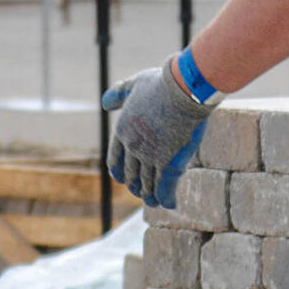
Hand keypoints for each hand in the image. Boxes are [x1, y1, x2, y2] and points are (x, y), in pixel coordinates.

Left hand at [102, 63, 211, 208]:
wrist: (183, 90)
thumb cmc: (161, 83)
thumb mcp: (134, 84)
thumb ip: (118, 94)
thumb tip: (105, 103)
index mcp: (122, 130)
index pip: (115, 158)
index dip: (118, 170)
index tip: (121, 178)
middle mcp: (133, 147)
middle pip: (131, 173)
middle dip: (135, 185)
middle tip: (139, 192)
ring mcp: (151, 157)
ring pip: (148, 183)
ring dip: (150, 195)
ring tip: (153, 201)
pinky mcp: (169, 164)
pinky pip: (165, 188)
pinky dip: (166, 198)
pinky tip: (169, 204)